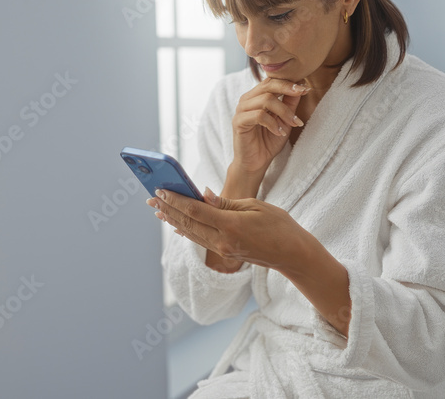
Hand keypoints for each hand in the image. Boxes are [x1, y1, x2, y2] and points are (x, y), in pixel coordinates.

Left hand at [149, 187, 310, 272]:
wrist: (293, 254)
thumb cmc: (280, 225)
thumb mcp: (255, 206)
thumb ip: (226, 203)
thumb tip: (203, 196)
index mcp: (231, 226)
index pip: (196, 211)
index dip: (176, 200)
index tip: (161, 190)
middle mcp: (223, 241)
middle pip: (188, 223)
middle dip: (168, 209)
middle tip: (151, 198)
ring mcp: (223, 249)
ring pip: (191, 233)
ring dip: (173, 220)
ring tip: (158, 210)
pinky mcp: (226, 253)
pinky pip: (200, 240)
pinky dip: (186, 231)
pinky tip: (176, 226)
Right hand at [232, 77, 309, 173]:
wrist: (255, 163)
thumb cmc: (269, 141)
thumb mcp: (284, 120)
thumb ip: (290, 104)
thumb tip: (302, 87)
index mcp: (256, 96)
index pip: (272, 81)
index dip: (289, 82)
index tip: (306, 88)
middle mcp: (247, 99)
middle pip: (268, 85)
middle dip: (288, 88)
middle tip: (302, 93)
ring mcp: (241, 109)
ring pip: (266, 99)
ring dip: (284, 111)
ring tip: (294, 123)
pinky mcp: (238, 122)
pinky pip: (259, 115)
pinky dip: (273, 123)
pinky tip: (279, 132)